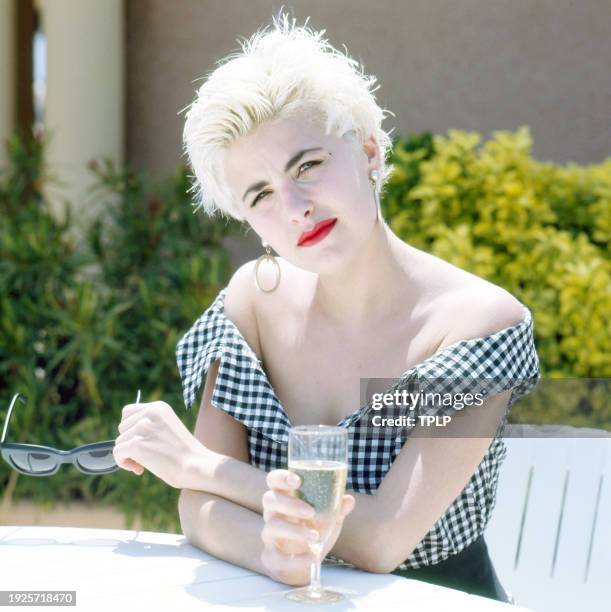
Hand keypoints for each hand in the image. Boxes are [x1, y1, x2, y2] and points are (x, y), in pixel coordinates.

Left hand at [113, 399, 203, 488]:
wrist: (196, 466)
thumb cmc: (184, 453)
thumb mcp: (167, 429)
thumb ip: (149, 425)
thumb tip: (124, 436)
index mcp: (158, 407)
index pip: (127, 412)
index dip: (131, 430)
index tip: (144, 442)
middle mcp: (149, 413)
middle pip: (121, 427)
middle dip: (130, 443)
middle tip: (147, 455)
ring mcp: (142, 427)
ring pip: (119, 442)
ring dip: (129, 455)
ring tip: (147, 463)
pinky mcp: (136, 443)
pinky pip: (117, 453)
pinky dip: (123, 463)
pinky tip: (139, 469)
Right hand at [260, 469, 354, 585]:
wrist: (301, 565)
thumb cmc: (312, 530)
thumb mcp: (327, 518)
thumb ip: (336, 508)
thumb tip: (349, 500)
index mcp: (284, 497)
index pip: (274, 480)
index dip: (281, 477)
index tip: (297, 479)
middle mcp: (273, 513)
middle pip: (270, 499)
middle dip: (290, 504)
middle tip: (310, 512)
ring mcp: (269, 535)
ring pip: (272, 527)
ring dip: (294, 531)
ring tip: (315, 537)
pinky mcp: (271, 558)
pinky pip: (278, 557)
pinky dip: (297, 559)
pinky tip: (312, 557)